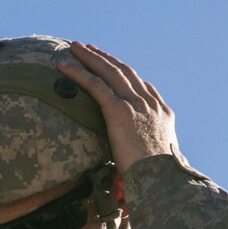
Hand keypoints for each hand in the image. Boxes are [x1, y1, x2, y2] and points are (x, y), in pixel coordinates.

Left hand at [57, 42, 178, 173]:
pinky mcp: (120, 111)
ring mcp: (136, 105)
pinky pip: (96, 85)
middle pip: (124, 72)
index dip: (123, 72)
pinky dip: (79, 73)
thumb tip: (134, 157)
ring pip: (109, 72)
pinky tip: (64, 66)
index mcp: (162, 113)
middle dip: (104, 58)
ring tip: (73, 47)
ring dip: (90, 57)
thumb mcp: (155, 161)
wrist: (164, 180)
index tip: (110, 64)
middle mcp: (150, 104)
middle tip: (87, 48)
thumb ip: (144, 150)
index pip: (140, 85)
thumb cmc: (159, 181)